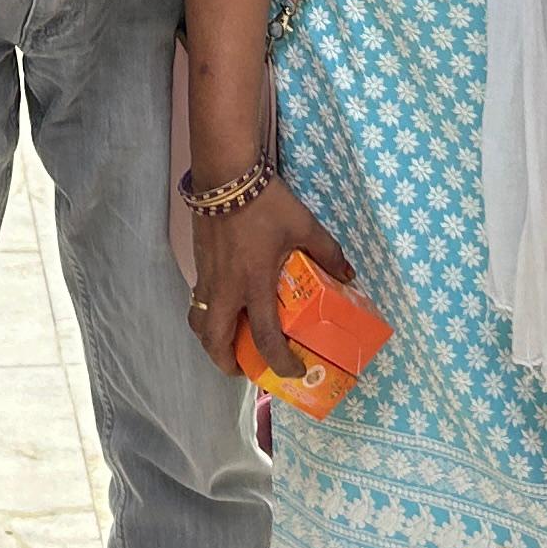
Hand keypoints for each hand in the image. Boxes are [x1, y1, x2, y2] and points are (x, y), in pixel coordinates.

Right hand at [189, 179, 349, 384]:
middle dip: (229, 363)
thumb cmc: (266, 203)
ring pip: (199, 323)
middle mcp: (226, 290)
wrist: (225, 176)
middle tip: (246, 367)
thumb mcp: (304, 226)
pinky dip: (209, 314)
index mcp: (254, 285)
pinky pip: (198, 301)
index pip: (264, 338)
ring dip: (213, 341)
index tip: (293, 371)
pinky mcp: (199, 264)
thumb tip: (348, 274)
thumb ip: (328, 252)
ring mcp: (207, 278)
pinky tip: (227, 304)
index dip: (279, 362)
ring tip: (230, 342)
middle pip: (215, 342)